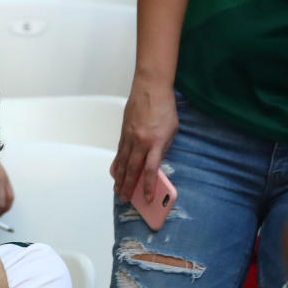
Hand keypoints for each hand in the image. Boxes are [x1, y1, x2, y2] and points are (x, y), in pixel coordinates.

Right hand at [110, 82, 177, 202]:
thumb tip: (155, 163)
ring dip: (119, 179)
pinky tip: (115, 173)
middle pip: (132, 170)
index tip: (146, 198)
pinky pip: (119, 153)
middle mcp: (140, 142)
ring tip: (117, 191)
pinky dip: (117, 165)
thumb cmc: (164, 107)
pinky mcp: (123, 133)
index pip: (150, 170)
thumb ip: (163, 147)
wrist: (151, 88)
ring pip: (123, 163)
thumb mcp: (172, 130)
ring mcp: (129, 138)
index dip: (148, 186)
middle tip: (124, 199)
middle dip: (128, 187)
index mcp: (156, 142)